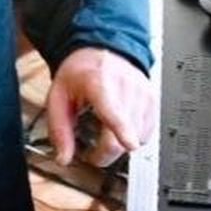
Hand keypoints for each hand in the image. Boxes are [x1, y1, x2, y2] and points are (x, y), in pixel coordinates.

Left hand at [45, 46, 156, 165]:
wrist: (99, 52)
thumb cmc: (78, 74)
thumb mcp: (57, 98)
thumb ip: (59, 130)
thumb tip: (64, 158)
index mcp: (99, 83)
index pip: (114, 110)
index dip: (122, 130)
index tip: (129, 143)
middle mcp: (126, 87)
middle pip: (126, 133)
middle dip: (107, 153)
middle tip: (92, 154)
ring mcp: (143, 94)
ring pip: (138, 137)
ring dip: (120, 145)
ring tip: (104, 132)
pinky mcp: (153, 101)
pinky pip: (147, 133)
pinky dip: (133, 137)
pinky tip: (119, 128)